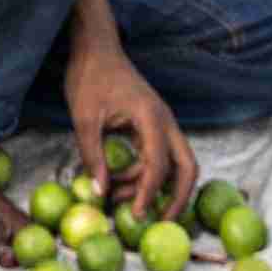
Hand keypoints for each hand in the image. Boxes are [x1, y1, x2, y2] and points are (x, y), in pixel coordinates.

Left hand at [62, 43, 193, 227]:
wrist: (95, 47)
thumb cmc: (89, 77)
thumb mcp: (84, 117)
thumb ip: (92, 155)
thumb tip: (101, 193)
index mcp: (151, 117)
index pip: (159, 164)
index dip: (149, 193)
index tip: (138, 215)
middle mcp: (164, 121)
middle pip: (187, 166)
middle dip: (179, 198)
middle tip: (161, 223)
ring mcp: (161, 122)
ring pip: (174, 163)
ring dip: (154, 185)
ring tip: (124, 201)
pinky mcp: (152, 124)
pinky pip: (158, 155)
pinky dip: (145, 173)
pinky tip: (121, 183)